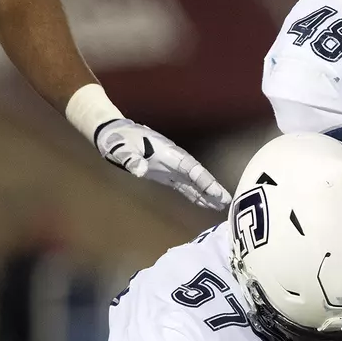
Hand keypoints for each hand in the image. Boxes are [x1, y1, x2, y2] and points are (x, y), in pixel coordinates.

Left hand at [96, 119, 230, 210]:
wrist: (115, 134)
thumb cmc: (119, 140)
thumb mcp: (121, 148)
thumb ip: (131, 158)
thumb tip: (140, 170)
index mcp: (168, 153)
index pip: (191, 168)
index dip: (204, 181)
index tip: (216, 192)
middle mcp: (175, 161)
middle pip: (198, 176)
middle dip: (212, 188)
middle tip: (226, 202)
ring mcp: (172, 168)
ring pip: (194, 182)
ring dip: (206, 194)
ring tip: (221, 206)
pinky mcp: (167, 174)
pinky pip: (185, 186)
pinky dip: (195, 194)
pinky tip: (205, 203)